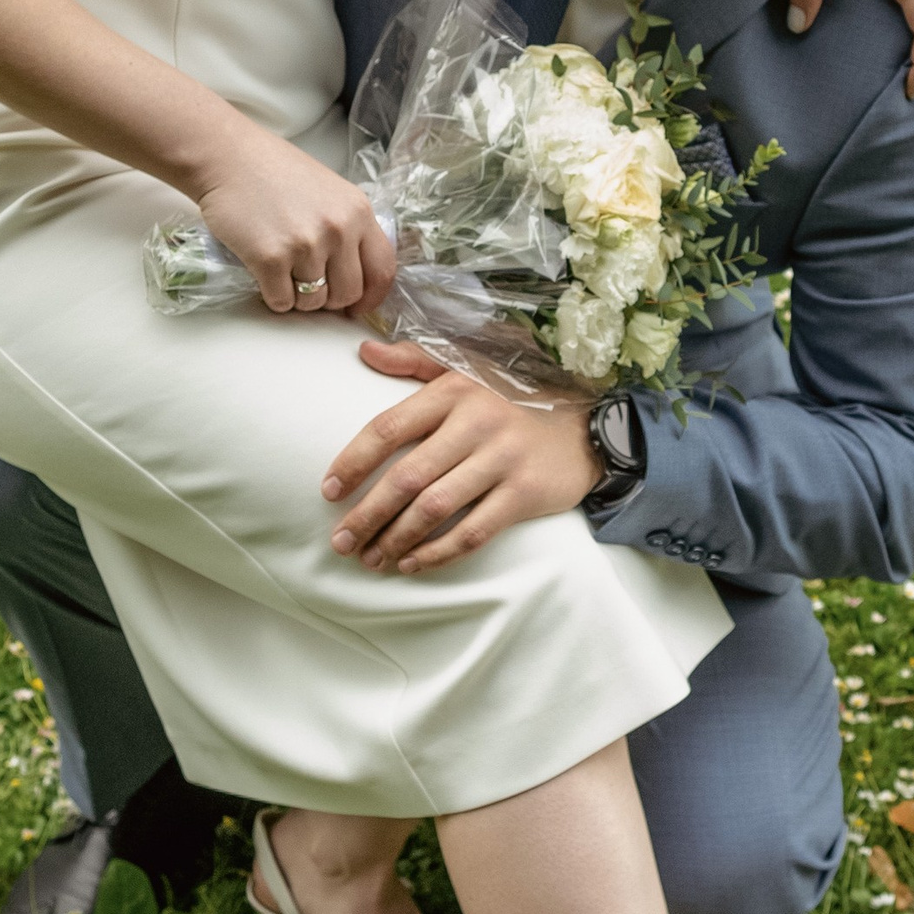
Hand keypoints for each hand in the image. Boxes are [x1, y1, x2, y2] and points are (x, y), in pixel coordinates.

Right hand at [195, 131, 396, 318]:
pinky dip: (273, 296)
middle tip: (310, 286)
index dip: (371, 297)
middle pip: (348, 293)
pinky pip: (281, 301)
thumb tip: (353, 271)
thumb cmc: (275, 170)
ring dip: (298, 297)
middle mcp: (338, 230)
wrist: (229, 157)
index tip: (356, 306)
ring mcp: (305, 245)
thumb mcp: (331, 192)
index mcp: (358, 211)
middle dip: (329, 300)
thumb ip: (348, 227)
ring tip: (284, 272)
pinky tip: (265, 274)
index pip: (382, 269)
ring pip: (313, 301)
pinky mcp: (270, 259)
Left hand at [321, 338, 601, 570]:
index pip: (389, 428)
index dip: (353, 463)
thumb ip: (413, 361)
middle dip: (367, 514)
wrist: (584, 426)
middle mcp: (476, 423)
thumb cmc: (511, 400)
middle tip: (341, 542)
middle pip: (407, 477)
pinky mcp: (525, 493)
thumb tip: (363, 350)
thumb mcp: (465, 370)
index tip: (328, 492)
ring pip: (436, 508)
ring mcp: (502, 460)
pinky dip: (438, 553)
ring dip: (396, 539)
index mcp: (453, 392)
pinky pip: (473, 532)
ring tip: (372, 558)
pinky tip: (412, 563)